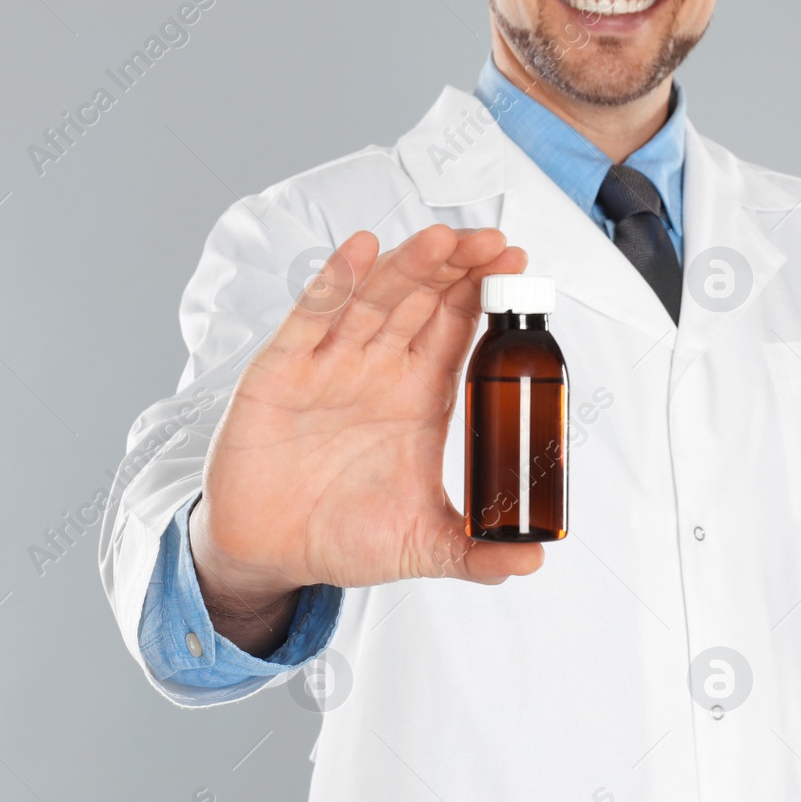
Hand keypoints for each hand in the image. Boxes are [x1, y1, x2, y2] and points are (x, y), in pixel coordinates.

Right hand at [189, 225, 543, 650]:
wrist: (267, 555)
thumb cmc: (340, 539)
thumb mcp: (422, 547)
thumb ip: (478, 555)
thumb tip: (533, 563)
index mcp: (418, 397)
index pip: (458, 329)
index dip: (484, 294)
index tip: (517, 266)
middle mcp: (378, 370)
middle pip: (424, 299)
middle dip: (458, 267)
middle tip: (493, 243)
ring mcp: (330, 364)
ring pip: (375, 298)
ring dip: (408, 265)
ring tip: (444, 239)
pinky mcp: (282, 371)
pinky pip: (311, 316)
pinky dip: (335, 281)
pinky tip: (361, 250)